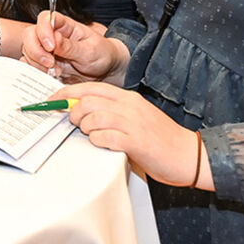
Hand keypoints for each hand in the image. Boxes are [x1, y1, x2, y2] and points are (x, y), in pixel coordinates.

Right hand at [21, 10, 127, 82]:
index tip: (51, 47)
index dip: (44, 30)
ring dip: (37, 64)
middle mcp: (51, 36)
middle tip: (50, 63)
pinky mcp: (43, 65)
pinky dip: (35, 73)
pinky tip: (50, 77)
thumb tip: (54, 39)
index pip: (46, 19)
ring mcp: (45, 51)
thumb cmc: (101, 54)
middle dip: (36, 50)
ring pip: (27, 51)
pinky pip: (30, 67)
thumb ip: (71, 46)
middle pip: (30, 34)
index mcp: (64, 26)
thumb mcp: (91, 50)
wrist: (106, 71)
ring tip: (56, 73)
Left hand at [67, 82, 209, 188]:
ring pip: (93, 117)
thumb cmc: (161, 139)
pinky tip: (104, 145)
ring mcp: (133, 123)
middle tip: (76, 124)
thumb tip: (83, 114)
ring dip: (86, 128)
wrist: (189, 155)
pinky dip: (98, 141)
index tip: (54, 99)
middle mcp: (130, 106)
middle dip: (73, 113)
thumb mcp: (137, 118)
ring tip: (93, 135)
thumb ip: (114, 113)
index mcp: (129, 98)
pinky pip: (104, 137)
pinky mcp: (135, 142)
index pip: (92, 88)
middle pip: (87, 100)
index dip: (68, 92)